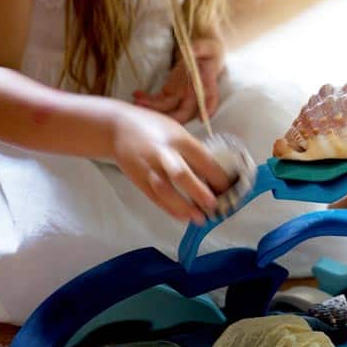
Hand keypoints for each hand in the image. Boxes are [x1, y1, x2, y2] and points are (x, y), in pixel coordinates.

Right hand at [110, 104, 231, 222]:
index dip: (216, 175)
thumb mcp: (177, 130)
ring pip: (165, 190)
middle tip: (214, 206)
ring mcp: (148, 167)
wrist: (117, 127)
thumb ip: (192, 149)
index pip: (201, 158)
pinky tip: (182, 217)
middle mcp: (162, 153)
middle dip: (199, 191)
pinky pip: (153, 196)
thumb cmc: (154, 127)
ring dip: (183, 206)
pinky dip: (168, 208)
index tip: (228, 188)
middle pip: (181, 174)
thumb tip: (213, 171)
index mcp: (178, 138)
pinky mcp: (137, 178)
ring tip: (199, 218)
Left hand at [134, 35, 224, 123]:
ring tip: (137, 101)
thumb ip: (197, 49)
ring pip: (168, 109)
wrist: (201, 56)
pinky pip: (158, 101)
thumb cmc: (206, 51)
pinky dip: (147, 100)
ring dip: (153, 108)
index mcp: (207, 84)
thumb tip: (188, 48)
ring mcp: (181, 96)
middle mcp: (194, 95)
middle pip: (184, 112)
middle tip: (152, 107)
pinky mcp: (170, 93)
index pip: (211, 98)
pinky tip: (136, 93)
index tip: (203, 117)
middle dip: (169, 116)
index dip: (208, 108)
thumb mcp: (205, 47)